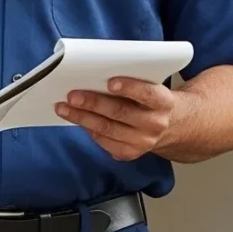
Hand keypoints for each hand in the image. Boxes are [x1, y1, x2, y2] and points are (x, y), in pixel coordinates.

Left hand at [57, 77, 181, 161]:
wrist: (168, 126)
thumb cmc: (151, 99)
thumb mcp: (151, 86)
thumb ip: (133, 81)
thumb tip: (97, 77)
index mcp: (165, 102)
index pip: (147, 94)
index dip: (129, 87)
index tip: (110, 82)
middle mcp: (156, 124)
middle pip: (121, 112)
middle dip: (93, 103)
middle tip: (72, 95)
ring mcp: (143, 142)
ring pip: (107, 129)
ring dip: (82, 118)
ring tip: (64, 108)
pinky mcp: (130, 154)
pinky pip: (105, 141)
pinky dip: (89, 129)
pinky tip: (77, 120)